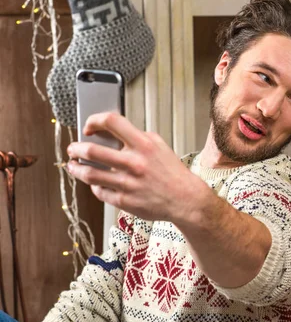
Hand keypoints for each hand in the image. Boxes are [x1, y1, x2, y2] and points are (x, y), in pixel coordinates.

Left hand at [66, 112, 205, 221]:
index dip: (94, 121)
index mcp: (144, 144)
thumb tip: (110, 133)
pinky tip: (94, 183)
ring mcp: (128, 183)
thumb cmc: (172, 173)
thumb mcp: (159, 146)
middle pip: (92, 150)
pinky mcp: (125, 200)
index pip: (111, 122)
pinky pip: (100, 192)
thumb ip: (136, 137)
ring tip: (73, 166)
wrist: (185, 199)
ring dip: (76, 169)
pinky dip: (94, 186)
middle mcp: (134, 163)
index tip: (88, 127)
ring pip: (90, 174)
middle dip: (76, 148)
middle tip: (73, 149)